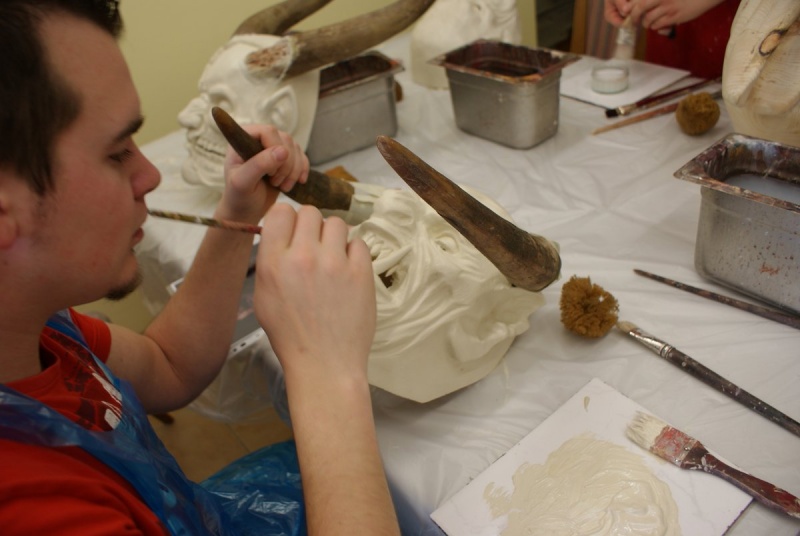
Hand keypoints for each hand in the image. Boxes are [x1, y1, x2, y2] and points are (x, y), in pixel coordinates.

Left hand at [219, 124, 308, 223]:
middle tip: (274, 182)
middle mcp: (259, 139)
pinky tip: (298, 182)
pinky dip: (302, 171)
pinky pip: (302, 157)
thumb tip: (283, 151)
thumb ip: (259, 165)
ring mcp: (273, 148)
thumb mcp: (243, 182)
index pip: (268, 131)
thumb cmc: (239, 197)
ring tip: (281, 186)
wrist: (246, 211)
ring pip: (295, 149)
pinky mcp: (285, 159)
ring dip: (293, 171)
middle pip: (285, 140)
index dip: (274, 150)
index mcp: (243, 138)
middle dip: (286, 165)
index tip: (270, 172)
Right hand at [254, 204, 375, 385]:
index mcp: (273, 263)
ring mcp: (335, 263)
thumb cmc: (291, 335)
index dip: (288, 221)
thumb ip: (271, 262)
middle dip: (311, 227)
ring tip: (332, 259)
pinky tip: (347, 270)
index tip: (293, 234)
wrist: (324, 363)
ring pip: (336, 223)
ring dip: (333, 237)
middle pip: (310, 212)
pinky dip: (353, 253)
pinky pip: (358, 243)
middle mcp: (303, 257)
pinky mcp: (361, 272)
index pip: (281, 212)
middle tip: (314, 248)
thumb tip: (283, 236)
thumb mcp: (264, 297)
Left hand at [608, 0, 725, 30]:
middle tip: (634, 21)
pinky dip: (656, 27)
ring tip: (650, 22)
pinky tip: (659, 24)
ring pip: (648, 19)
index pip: (639, 1)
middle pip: (639, 9)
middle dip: (634, 17)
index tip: (629, 11)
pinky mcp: (675, 16)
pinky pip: (658, 25)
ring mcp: (668, 6)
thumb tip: (636, 6)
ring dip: (646, 23)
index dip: (631, 7)